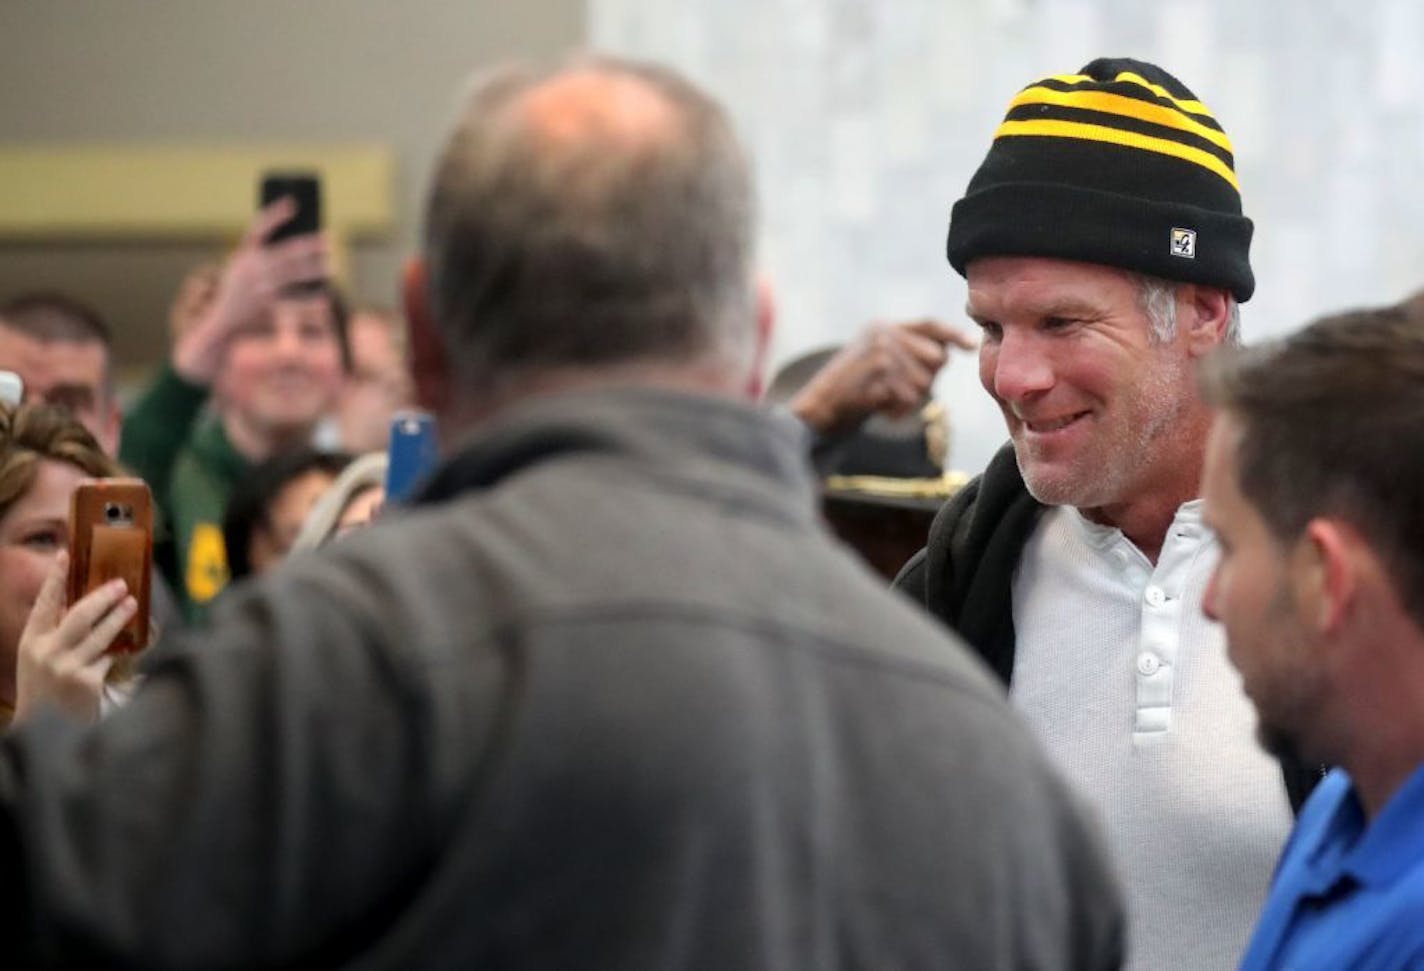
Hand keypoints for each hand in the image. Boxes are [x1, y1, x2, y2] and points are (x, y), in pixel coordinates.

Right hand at [12, 552, 137, 724]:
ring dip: (119, 617)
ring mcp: (66, 668)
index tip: (66, 554)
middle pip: (79, 614)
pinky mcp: (86, 682)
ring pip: (100, 634)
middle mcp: (45, 652)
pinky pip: (109, 657)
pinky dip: (116, 652)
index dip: (55, 578)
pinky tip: (123, 647)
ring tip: (132, 604)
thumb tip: (86, 605)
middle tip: (121, 584)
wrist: (43, 730)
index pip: (44, 603)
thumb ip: (54, 634)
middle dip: (102, 597)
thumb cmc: (45, 688)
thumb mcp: (39, 659)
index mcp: (30, 642)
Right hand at [171, 199, 328, 384]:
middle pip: (285, 253)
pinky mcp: (266, 308)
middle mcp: (251, 269)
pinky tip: (325, 297)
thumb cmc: (240, 289)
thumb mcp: (244, 268)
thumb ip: (266, 255)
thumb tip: (303, 244)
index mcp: (244, 254)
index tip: (293, 202)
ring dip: (313, 270)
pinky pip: (293, 303)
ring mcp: (259, 289)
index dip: (275, 214)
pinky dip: (310, 301)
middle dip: (308, 246)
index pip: (259, 228)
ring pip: (292, 276)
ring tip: (331, 266)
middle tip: (328, 240)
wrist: (222, 322)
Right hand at [790, 319, 975, 433]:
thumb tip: (956, 349)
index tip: (972, 346)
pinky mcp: (875, 372)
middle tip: (898, 393)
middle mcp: (882, 332)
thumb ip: (913, 353)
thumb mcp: (880, 361)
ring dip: (908, 401)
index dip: (953, 334)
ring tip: (884, 402)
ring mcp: (878, 350)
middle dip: (925, 382)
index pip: (929, 325)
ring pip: (922, 382)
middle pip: (935, 358)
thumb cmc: (854, 389)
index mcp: (884, 327)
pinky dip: (896, 410)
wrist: (817, 408)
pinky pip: (906, 397)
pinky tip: (878, 409)